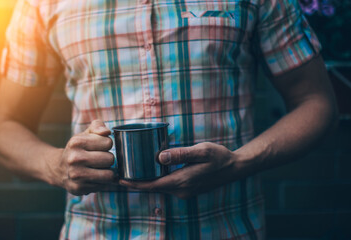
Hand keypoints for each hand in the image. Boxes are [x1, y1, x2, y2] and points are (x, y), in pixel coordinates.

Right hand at [46, 120, 116, 195]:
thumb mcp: (85, 134)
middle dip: (108, 159)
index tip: (100, 147)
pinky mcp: (79, 188)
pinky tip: (93, 177)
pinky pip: (103, 186)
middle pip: (110, 159)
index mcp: (77, 142)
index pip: (108, 142)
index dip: (107, 144)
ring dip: (107, 172)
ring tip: (98, 168)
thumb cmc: (78, 149)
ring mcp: (76, 175)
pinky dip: (102, 182)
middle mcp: (75, 159)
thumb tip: (107, 132)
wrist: (58, 168)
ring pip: (109, 175)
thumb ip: (98, 126)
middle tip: (99, 159)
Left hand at [119, 142, 245, 198]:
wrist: (235, 167)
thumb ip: (181, 153)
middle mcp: (181, 190)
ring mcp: (184, 191)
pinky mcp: (187, 188)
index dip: (134, 184)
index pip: (152, 185)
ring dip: (145, 181)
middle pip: (153, 188)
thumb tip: (160, 157)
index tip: (120, 179)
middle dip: (136, 182)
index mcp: (182, 181)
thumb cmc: (219, 157)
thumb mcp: (202, 151)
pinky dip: (155, 180)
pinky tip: (150, 171)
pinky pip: (166, 186)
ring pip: (159, 187)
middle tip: (121, 173)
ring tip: (131, 171)